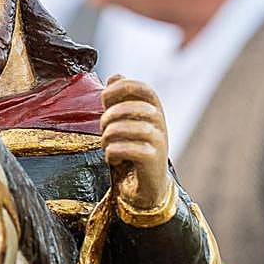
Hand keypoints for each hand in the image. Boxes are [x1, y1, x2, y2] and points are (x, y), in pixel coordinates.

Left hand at [100, 75, 169, 210]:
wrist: (145, 186)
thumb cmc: (132, 150)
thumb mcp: (125, 122)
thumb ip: (120, 100)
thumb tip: (114, 76)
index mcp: (153, 110)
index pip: (143, 88)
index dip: (123, 87)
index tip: (104, 97)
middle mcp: (160, 124)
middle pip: (132, 108)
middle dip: (109, 117)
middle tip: (103, 129)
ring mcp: (159, 142)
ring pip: (129, 128)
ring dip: (109, 136)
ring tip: (106, 145)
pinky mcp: (154, 161)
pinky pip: (129, 149)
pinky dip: (113, 152)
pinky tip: (112, 158)